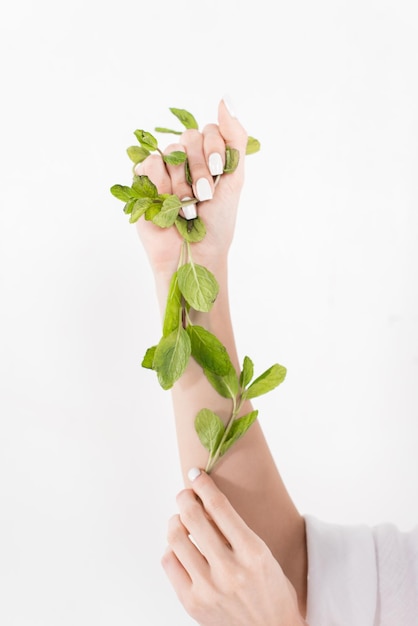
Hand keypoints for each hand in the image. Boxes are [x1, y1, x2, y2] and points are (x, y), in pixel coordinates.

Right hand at [134, 99, 247, 279]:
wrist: (195, 254)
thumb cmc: (218, 222)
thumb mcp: (234, 177)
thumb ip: (234, 137)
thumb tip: (226, 97)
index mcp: (209, 158)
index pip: (209, 130)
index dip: (213, 149)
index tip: (217, 173)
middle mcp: (186, 161)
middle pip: (189, 137)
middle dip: (199, 169)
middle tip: (203, 195)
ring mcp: (164, 171)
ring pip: (170, 152)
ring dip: (181, 183)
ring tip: (186, 207)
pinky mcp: (144, 182)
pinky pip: (149, 162)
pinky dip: (161, 182)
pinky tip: (166, 202)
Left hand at [162, 470, 306, 625]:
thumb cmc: (270, 590)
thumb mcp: (263, 555)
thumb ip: (235, 530)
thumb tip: (205, 501)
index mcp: (253, 552)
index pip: (218, 506)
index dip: (203, 484)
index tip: (196, 474)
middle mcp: (229, 569)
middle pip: (192, 516)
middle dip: (185, 497)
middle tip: (186, 494)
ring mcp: (208, 587)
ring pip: (175, 537)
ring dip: (175, 520)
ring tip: (181, 520)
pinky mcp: (192, 602)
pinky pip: (169, 561)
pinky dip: (171, 548)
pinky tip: (180, 547)